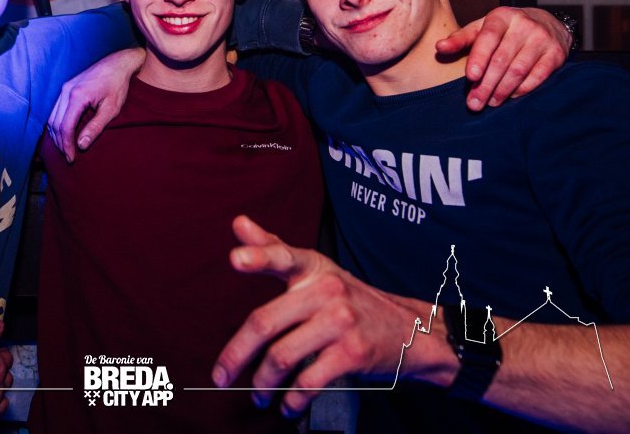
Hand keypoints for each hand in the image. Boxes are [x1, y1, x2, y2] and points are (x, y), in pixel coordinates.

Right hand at [46, 48, 143, 160]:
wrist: (117, 63)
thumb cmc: (117, 85)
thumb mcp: (110, 109)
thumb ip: (95, 127)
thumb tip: (81, 145)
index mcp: (77, 97)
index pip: (65, 127)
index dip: (66, 145)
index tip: (71, 158)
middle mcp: (66, 91)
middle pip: (55, 123)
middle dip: (60, 142)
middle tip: (68, 156)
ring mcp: (64, 88)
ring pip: (52, 116)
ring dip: (56, 134)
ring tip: (65, 147)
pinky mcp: (66, 87)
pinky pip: (55, 109)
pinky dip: (56, 123)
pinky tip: (63, 133)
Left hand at [213, 217, 446, 417]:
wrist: (410, 329)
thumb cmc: (351, 299)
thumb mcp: (317, 269)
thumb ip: (274, 249)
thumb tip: (239, 224)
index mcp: (313, 268)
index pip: (283, 256)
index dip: (258, 257)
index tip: (234, 259)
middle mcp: (326, 290)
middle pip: (265, 321)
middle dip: (235, 354)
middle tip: (219, 376)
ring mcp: (340, 322)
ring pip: (281, 356)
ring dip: (262, 383)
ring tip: (257, 396)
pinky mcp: (352, 353)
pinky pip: (309, 381)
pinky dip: (292, 400)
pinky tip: (286, 406)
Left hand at [435, 7, 569, 110]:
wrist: (547, 23)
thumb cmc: (506, 30)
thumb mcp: (483, 28)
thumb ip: (461, 38)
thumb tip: (439, 48)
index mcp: (502, 16)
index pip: (488, 38)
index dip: (478, 58)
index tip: (470, 77)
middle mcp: (524, 25)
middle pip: (502, 59)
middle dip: (486, 84)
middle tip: (474, 103)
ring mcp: (542, 39)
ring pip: (519, 70)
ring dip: (502, 90)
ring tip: (490, 103)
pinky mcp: (556, 54)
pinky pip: (538, 76)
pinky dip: (522, 89)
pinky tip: (510, 97)